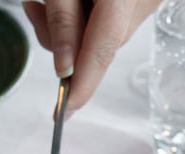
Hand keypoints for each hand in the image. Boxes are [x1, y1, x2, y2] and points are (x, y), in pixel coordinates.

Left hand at [22, 0, 160, 108]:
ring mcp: (149, 0)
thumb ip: (62, 22)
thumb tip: (65, 70)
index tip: (64, 112)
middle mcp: (143, 1)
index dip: (82, 85)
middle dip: (67, 43)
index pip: (102, 51)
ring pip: (107, 36)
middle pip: (102, 45)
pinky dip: (92, 17)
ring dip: (76, 28)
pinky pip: (116, 21)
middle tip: (36, 9)